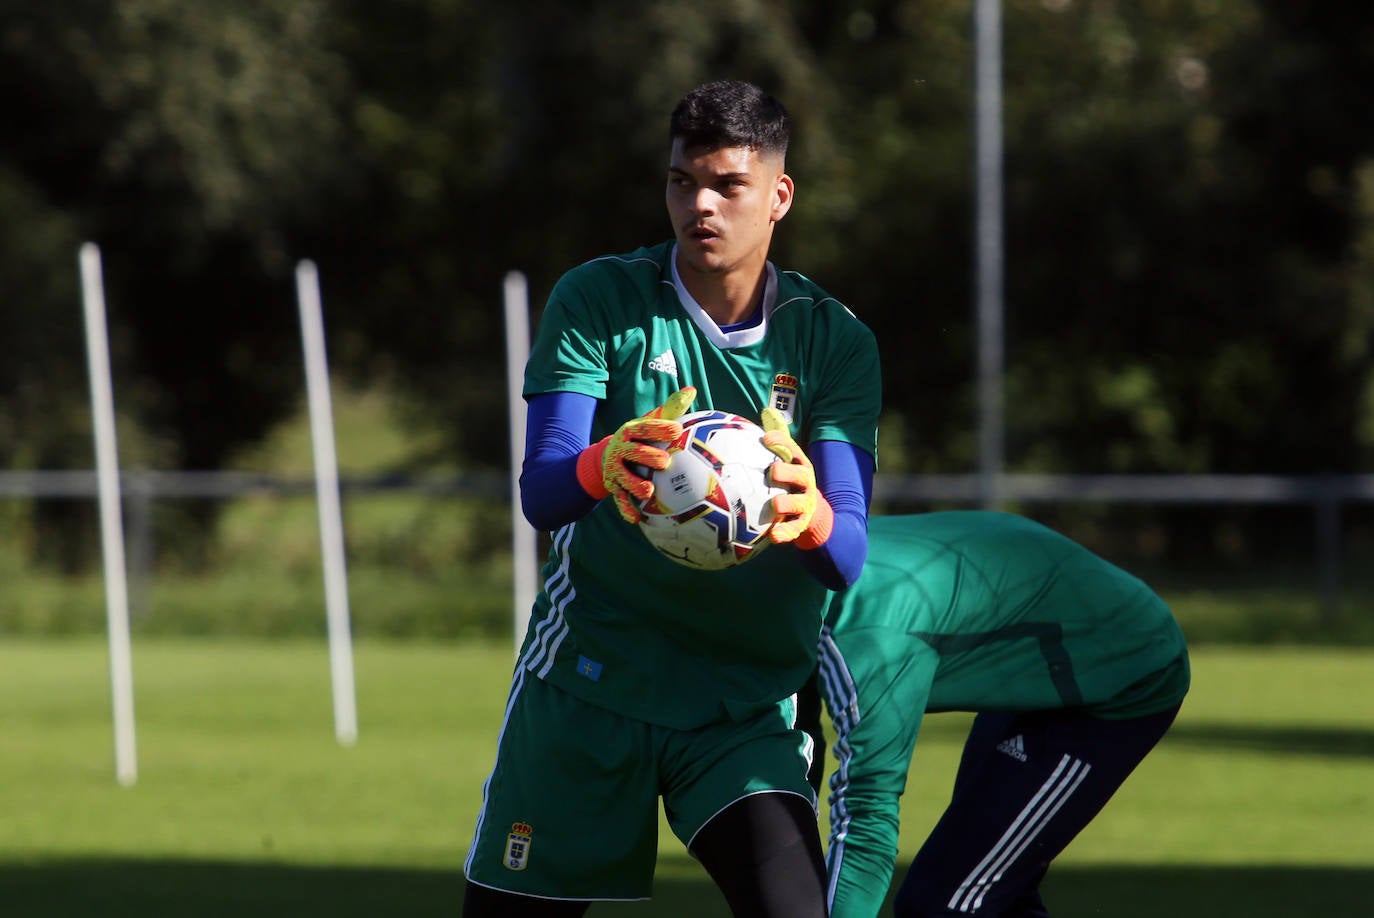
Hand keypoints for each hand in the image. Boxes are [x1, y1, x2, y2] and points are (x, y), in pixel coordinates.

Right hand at [577, 387, 695, 522]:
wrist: (607, 458)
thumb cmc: (639, 439)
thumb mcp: (650, 422)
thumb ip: (670, 410)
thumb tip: (691, 390)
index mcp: (631, 432)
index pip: (645, 427)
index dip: (660, 428)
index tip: (677, 430)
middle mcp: (620, 450)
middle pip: (633, 452)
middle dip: (647, 456)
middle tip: (664, 461)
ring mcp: (616, 470)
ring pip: (624, 478)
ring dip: (635, 484)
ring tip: (648, 491)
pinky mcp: (614, 488)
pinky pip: (620, 500)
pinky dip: (627, 510)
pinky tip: (637, 520)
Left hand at [760, 407, 833, 548]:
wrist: (815, 516)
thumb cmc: (792, 482)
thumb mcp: (788, 460)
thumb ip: (779, 438)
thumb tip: (768, 409)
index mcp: (799, 464)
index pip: (792, 450)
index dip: (780, 443)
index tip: (765, 439)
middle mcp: (805, 483)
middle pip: (800, 474)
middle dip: (787, 472)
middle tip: (773, 472)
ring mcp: (804, 504)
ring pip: (797, 503)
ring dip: (786, 503)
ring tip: (775, 504)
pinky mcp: (801, 524)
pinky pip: (793, 529)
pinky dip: (785, 533)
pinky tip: (773, 536)